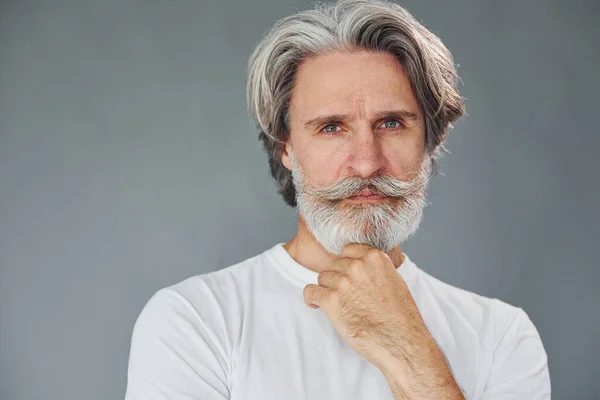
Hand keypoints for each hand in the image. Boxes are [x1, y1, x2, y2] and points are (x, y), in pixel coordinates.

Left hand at [303, 243, 425, 368]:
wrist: (400, 341)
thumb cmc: (400, 317)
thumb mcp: (395, 280)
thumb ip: (375, 269)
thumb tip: (363, 267)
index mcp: (374, 257)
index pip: (348, 250)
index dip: (346, 264)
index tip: (348, 275)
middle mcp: (357, 265)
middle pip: (334, 265)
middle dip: (338, 279)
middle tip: (347, 297)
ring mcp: (343, 282)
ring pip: (322, 278)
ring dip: (327, 290)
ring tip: (339, 305)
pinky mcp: (331, 300)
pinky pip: (310, 292)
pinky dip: (311, 299)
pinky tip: (316, 305)